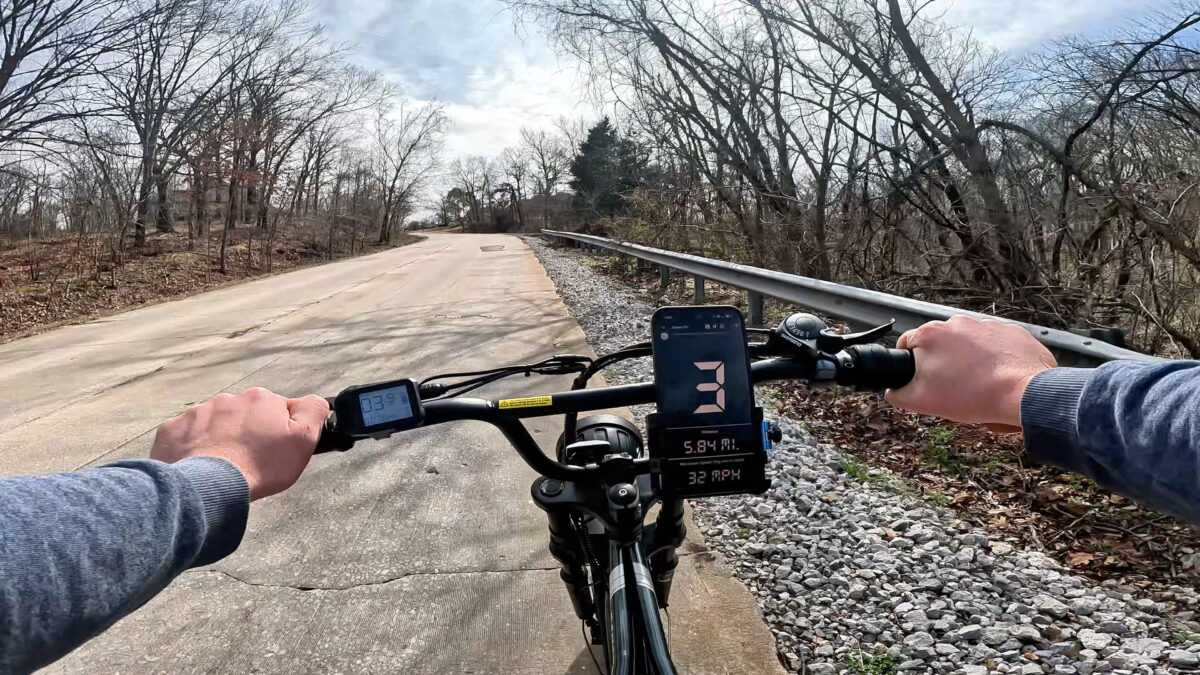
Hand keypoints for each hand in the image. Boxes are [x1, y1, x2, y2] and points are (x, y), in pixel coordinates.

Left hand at [151, 388, 328, 499]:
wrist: (208, 485)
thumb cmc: (260, 466)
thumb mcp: (303, 440)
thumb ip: (314, 411)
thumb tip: (316, 400)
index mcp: (261, 399)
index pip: (277, 409)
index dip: (279, 429)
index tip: (275, 449)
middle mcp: (228, 399)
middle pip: (244, 415)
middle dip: (247, 432)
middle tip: (250, 460)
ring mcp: (197, 413)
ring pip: (215, 423)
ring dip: (221, 438)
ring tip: (223, 466)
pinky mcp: (173, 429)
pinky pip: (186, 435)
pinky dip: (193, 447)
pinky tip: (199, 465)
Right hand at [884, 315, 1055, 429]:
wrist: (1024, 393)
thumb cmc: (973, 395)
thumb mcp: (921, 402)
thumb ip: (898, 394)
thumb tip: (893, 391)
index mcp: (931, 334)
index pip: (907, 344)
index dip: (912, 365)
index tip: (923, 380)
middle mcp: (958, 323)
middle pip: (940, 345)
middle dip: (943, 364)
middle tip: (952, 389)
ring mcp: (987, 325)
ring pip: (969, 345)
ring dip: (969, 362)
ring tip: (979, 387)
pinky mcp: (1012, 332)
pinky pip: (996, 346)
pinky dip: (995, 360)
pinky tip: (999, 379)